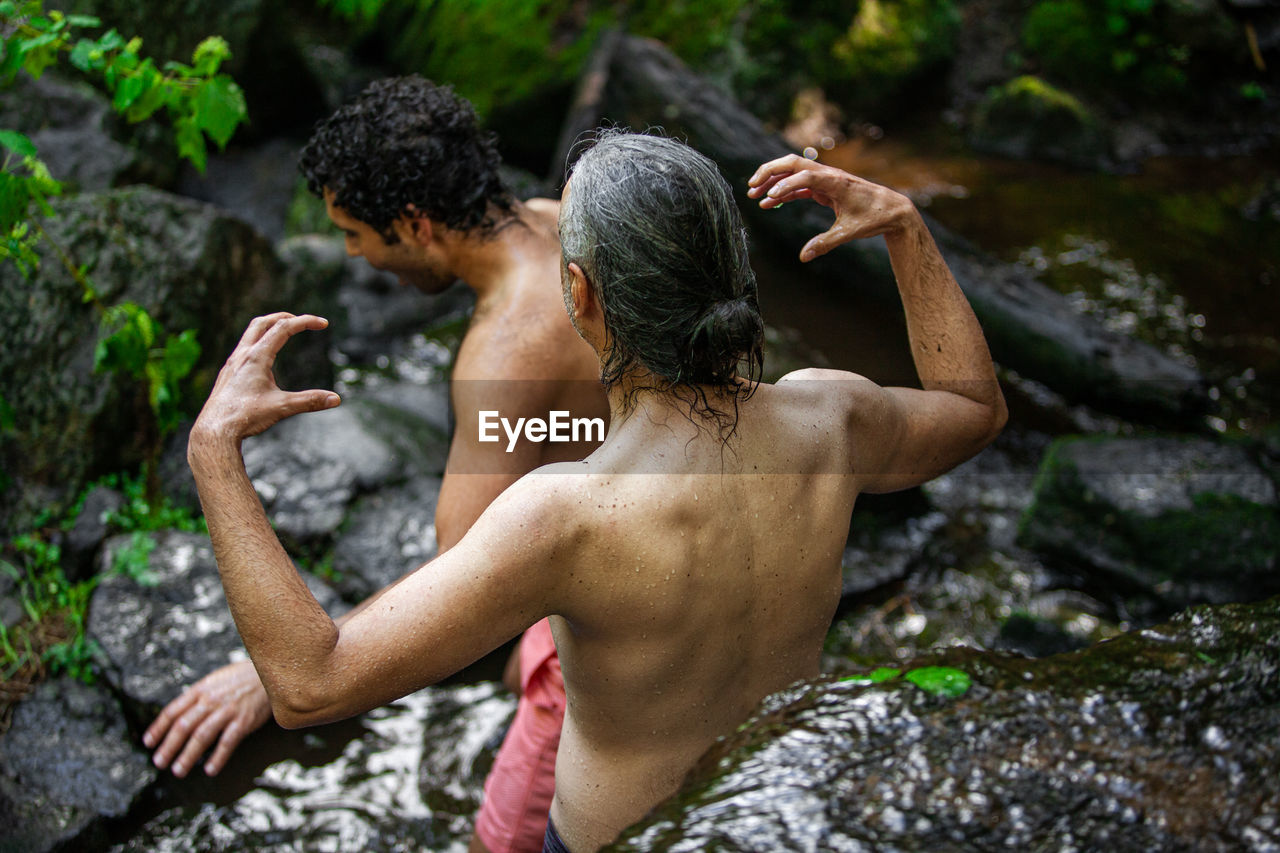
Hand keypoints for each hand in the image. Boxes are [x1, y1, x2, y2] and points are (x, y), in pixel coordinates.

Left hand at [143, 659, 272, 776]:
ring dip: (188, 755)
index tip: (148, 743)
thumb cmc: (242, 679)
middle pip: (183, 726)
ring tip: (178, 770)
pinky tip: (210, 769)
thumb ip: (198, 697)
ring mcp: (227, 710)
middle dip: (168, 747)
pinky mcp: (243, 720)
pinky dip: (218, 757)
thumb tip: (179, 716)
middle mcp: (211, 700)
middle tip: (159, 762)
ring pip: (201, 736)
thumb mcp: (215, 681)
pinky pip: (227, 742)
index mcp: (200, 689)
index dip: (158, 728)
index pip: (172, 711)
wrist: (270, 674)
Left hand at [190, 312, 339, 447]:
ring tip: (282, 333)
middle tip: (300, 320)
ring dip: (268, 328)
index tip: (322, 324)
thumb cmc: (244, 417)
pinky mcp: (227, 374)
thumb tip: (335, 399)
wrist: (213, 431)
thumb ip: (309, 401)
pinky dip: (258, 343)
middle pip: (263, 322)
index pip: (284, 328)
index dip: (305, 322)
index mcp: (256, 357)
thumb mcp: (281, 407)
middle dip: (284, 317)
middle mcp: (242, 355)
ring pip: (250, 334)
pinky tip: (263, 359)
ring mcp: (232, 364)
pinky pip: (243, 349)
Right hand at [746, 154, 916, 261]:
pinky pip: (799, 185)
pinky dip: (784, 192)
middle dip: (770, 172)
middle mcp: (828, 175)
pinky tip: (770, 203)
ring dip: (773, 181)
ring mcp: (825, 180)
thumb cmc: (874, 218)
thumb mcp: (849, 232)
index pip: (805, 175)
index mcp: (836, 181)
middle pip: (793, 163)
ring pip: (793, 172)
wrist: (892, 210)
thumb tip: (803, 257)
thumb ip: (825, 243)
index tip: (769, 198)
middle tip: (751, 186)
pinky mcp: (825, 188)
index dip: (786, 185)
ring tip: (753, 194)